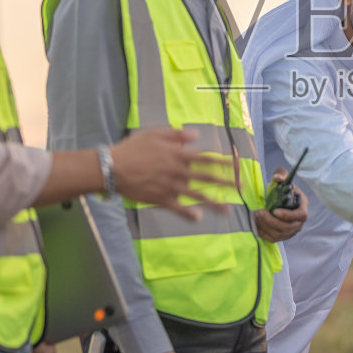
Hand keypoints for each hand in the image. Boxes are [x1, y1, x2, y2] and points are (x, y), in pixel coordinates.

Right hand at [110, 128, 235, 219]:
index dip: (221, 161)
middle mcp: (179, 171)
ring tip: (228, 211)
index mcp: (178, 154)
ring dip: (214, 204)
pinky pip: (178, 209)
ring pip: (197, 196)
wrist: (113, 168)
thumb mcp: (154, 134)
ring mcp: (171, 187)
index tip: (234, 165)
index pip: (205, 158)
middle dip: (225, 183)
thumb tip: (195, 135)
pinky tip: (198, 218)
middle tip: (240, 188)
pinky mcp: (161, 200)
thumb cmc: (132, 148)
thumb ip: (176, 134)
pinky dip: (189, 214)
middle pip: (207, 178)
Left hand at [255, 168, 307, 241]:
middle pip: (288, 227)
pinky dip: (264, 233)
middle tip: (259, 212)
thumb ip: (281, 174)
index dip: (288, 215)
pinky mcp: (282, 236)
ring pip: (279, 234)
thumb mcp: (282, 177)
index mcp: (302, 207)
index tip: (275, 211)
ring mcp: (291, 230)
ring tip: (256, 216)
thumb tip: (278, 178)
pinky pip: (273, 239)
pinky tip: (257, 224)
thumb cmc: (281, 188)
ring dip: (266, 226)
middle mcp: (299, 221)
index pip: (301, 215)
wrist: (277, 199)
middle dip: (271, 221)